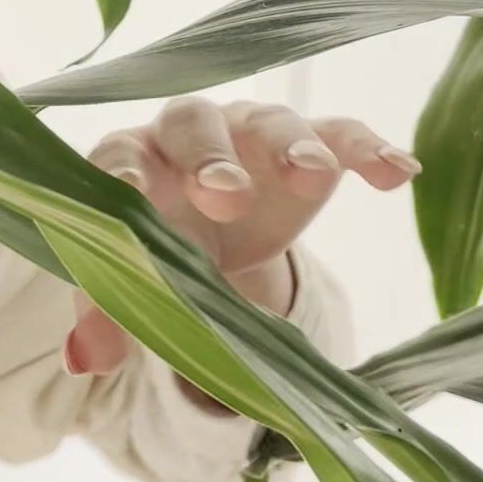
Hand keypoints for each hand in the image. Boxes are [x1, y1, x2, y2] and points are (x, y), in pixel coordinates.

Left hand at [64, 96, 420, 396]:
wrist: (211, 229)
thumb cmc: (161, 246)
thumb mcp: (134, 280)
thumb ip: (106, 312)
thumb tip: (84, 360)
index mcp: (132, 161)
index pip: (117, 155)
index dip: (123, 172)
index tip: (132, 193)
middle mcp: (187, 134)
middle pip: (194, 124)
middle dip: (209, 158)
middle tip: (227, 195)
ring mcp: (251, 132)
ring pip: (272, 121)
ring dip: (293, 145)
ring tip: (315, 175)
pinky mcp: (310, 144)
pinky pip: (341, 133)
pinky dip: (369, 148)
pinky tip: (398, 173)